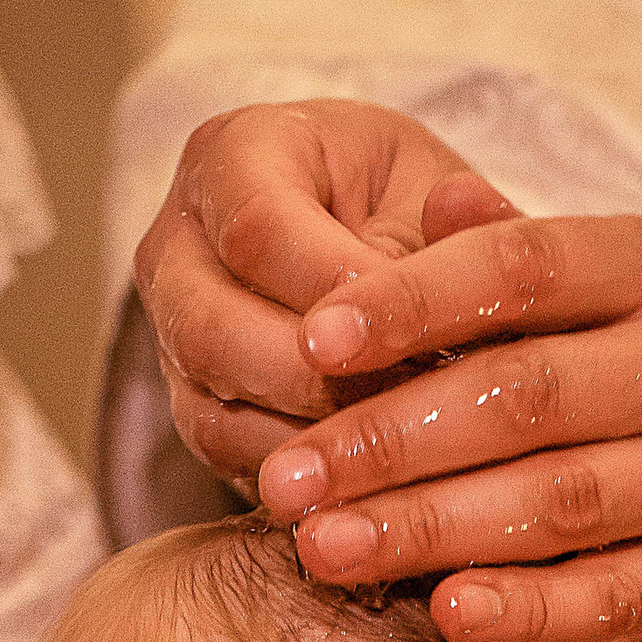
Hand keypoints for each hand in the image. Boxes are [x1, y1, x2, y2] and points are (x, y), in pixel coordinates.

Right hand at [134, 98, 500, 487]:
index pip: (258, 229)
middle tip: (416, 407)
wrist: (375, 260)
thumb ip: (455, 218)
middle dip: (320, 382)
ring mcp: (172, 338)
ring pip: (215, 412)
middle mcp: (176, 247)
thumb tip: (470, 214)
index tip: (420, 334)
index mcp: (231, 156)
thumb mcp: (438, 195)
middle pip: (215, 332)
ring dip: (315, 442)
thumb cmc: (406, 210)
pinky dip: (309, 479)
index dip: (336, 292)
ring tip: (406, 453)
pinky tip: (378, 485)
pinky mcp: (195, 411)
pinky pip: (235, 461)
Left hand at [230, 175, 641, 641]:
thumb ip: (512, 251)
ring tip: (322, 549)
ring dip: (429, 530)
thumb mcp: (608, 288)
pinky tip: (443, 612)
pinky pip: (606, 600)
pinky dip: (524, 611)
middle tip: (286, 479)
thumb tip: (433, 197)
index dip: (414, 300)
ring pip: (555, 503)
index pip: (525, 268)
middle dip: (390, 441)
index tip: (313, 337)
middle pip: (525, 398)